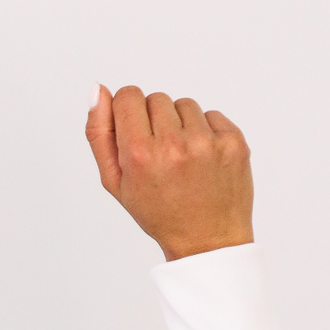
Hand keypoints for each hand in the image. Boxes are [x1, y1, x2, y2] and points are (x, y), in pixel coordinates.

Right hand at [85, 84, 254, 261]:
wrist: (207, 240)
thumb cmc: (158, 213)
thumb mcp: (116, 183)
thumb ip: (100, 135)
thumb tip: (97, 90)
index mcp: (140, 155)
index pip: (128, 96)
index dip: (128, 112)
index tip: (134, 132)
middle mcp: (174, 144)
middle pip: (156, 98)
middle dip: (154, 121)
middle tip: (160, 156)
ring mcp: (207, 141)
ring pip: (184, 104)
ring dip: (181, 125)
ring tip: (182, 159)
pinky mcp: (233, 140)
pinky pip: (211, 115)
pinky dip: (205, 132)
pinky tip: (202, 160)